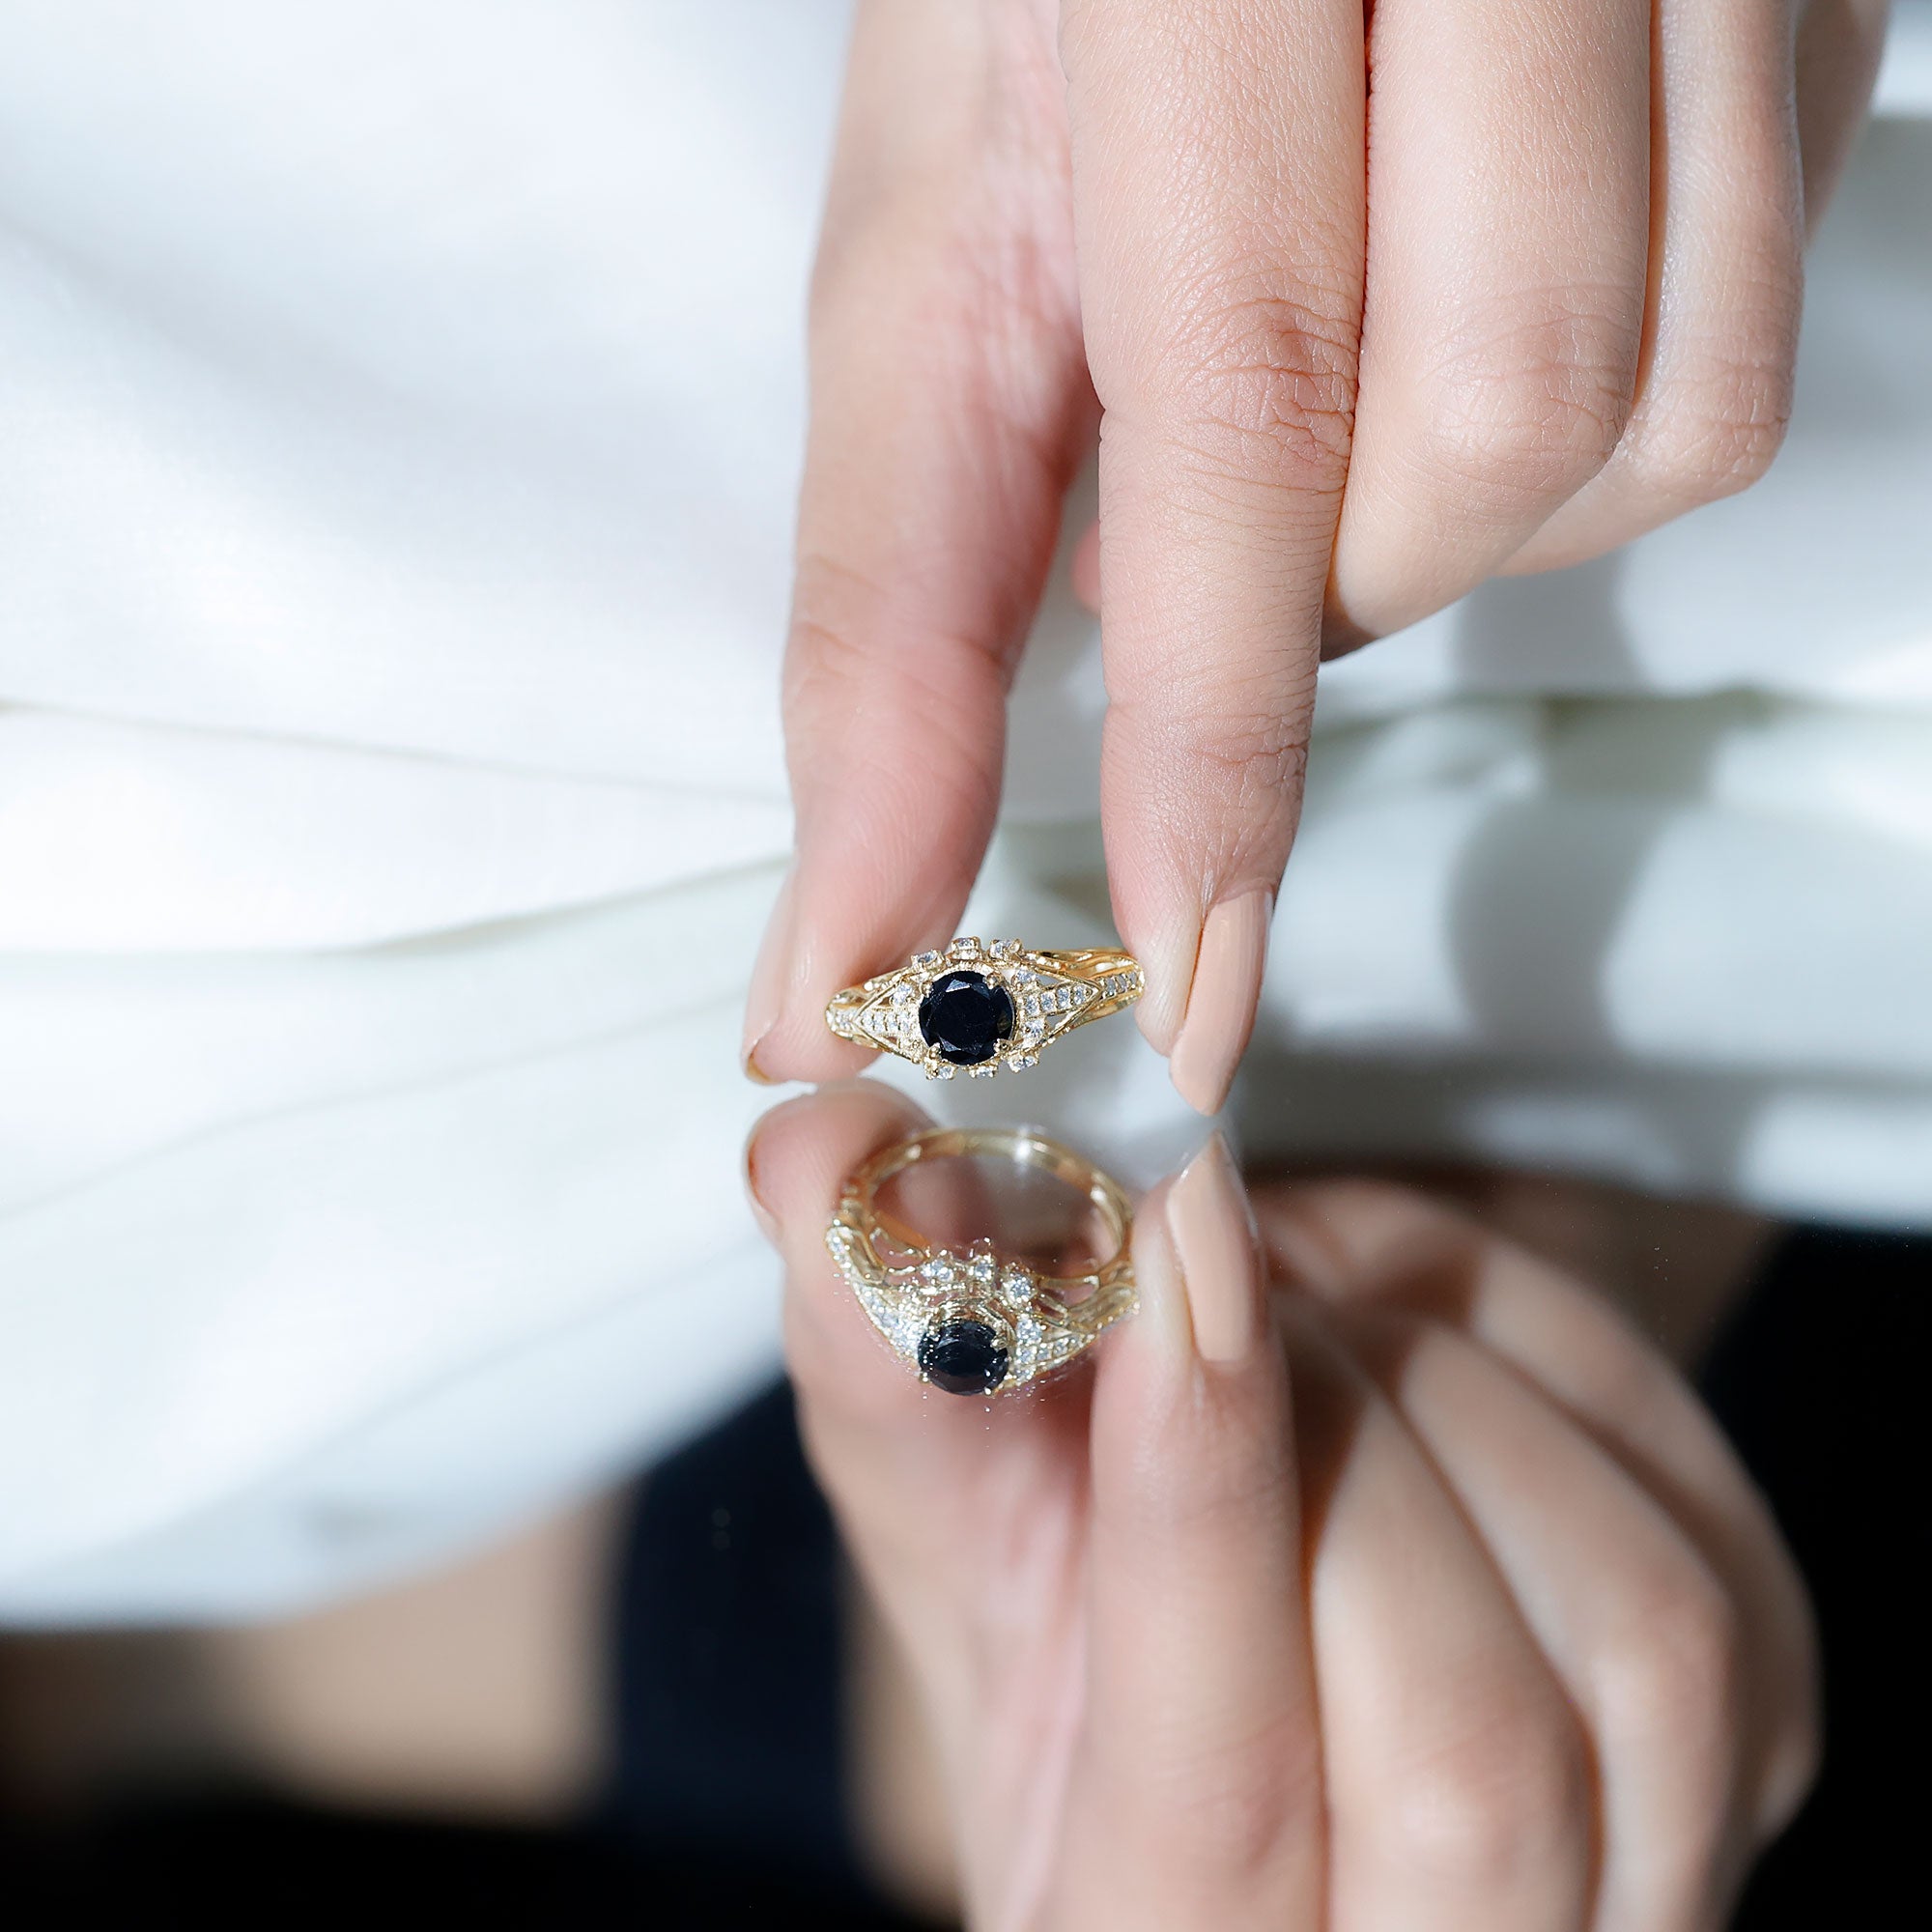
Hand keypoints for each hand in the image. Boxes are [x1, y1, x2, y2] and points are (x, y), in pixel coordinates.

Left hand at [741, 0, 1891, 1110]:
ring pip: (1667, 419)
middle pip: (1502, 427)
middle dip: (1329, 583)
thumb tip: (848, 940)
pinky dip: (1581, 427)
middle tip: (1200, 517)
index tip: (1184, 988)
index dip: (1218, 738)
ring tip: (1333, 402)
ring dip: (1457, 518)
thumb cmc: (1048, 8)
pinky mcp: (1824, 18)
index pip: (1257, 391)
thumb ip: (896, 589)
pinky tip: (1460, 321)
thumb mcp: (935, 244)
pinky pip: (1746, 335)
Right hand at [745, 1082, 1817, 1928]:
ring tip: (1306, 1295)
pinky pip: (1706, 1529)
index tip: (1163, 1227)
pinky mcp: (1756, 1737)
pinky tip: (1414, 1318)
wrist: (1258, 1672)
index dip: (1200, 1493)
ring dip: (1452, 1391)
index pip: (1222, 1802)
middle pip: (1466, 1744)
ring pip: (1636, 1640)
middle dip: (1336, 1443)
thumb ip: (888, 1369)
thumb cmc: (1075, 1632)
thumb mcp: (955, 1542)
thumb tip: (825, 1149)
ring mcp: (1642, 1878)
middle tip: (1219, 1268)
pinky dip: (1551, 1358)